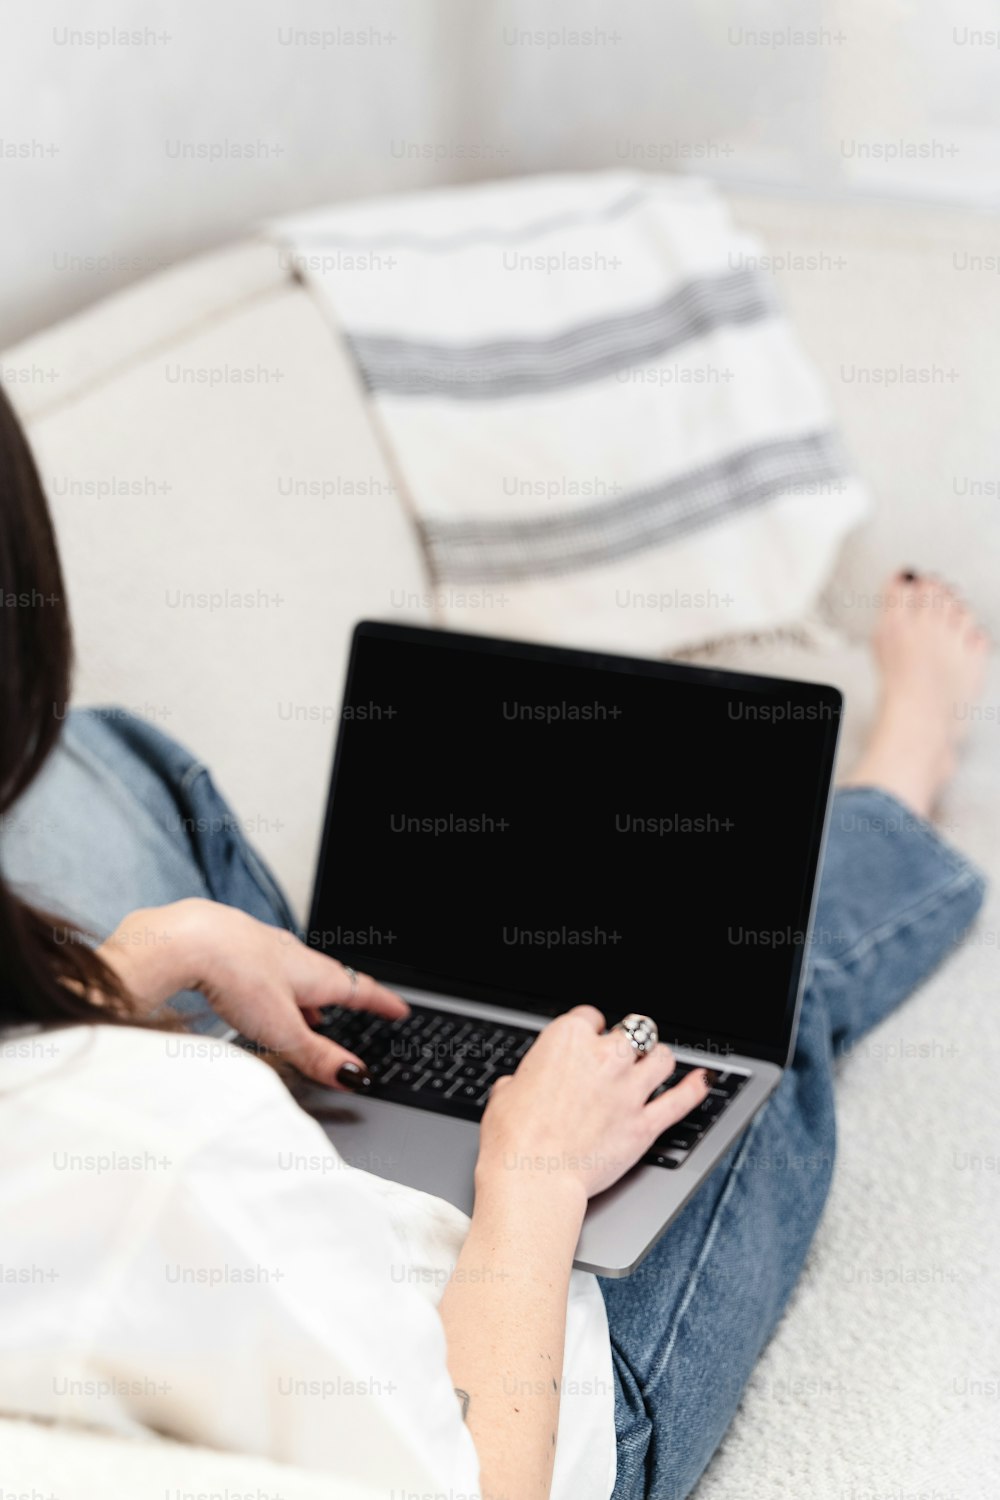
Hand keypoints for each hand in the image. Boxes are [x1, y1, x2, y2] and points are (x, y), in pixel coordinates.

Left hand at [97, 898, 407, 1087]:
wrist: (185, 939)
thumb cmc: (234, 977)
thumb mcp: (281, 1029)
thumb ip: (317, 1055)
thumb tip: (354, 1077)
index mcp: (312, 974)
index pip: (359, 988)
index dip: (381, 1002)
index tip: (399, 1008)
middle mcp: (291, 954)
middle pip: (327, 977)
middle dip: (343, 995)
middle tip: (357, 1006)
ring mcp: (260, 944)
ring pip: (293, 969)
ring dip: (305, 992)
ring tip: (308, 1009)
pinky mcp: (231, 941)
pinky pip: (263, 963)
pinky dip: (272, 980)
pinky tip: (256, 989)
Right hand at [476, 1005, 710, 1202]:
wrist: (532, 1179)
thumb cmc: (512, 1139)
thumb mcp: (504, 1095)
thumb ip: (522, 1081)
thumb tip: (519, 1086)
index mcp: (566, 1040)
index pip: (588, 1017)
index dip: (588, 1031)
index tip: (587, 1042)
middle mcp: (604, 1057)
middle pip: (632, 1031)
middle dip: (627, 1041)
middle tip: (620, 1054)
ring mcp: (629, 1090)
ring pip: (661, 1058)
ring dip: (657, 1060)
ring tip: (654, 1064)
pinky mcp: (644, 1125)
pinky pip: (681, 1101)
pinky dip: (694, 1089)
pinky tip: (701, 1081)